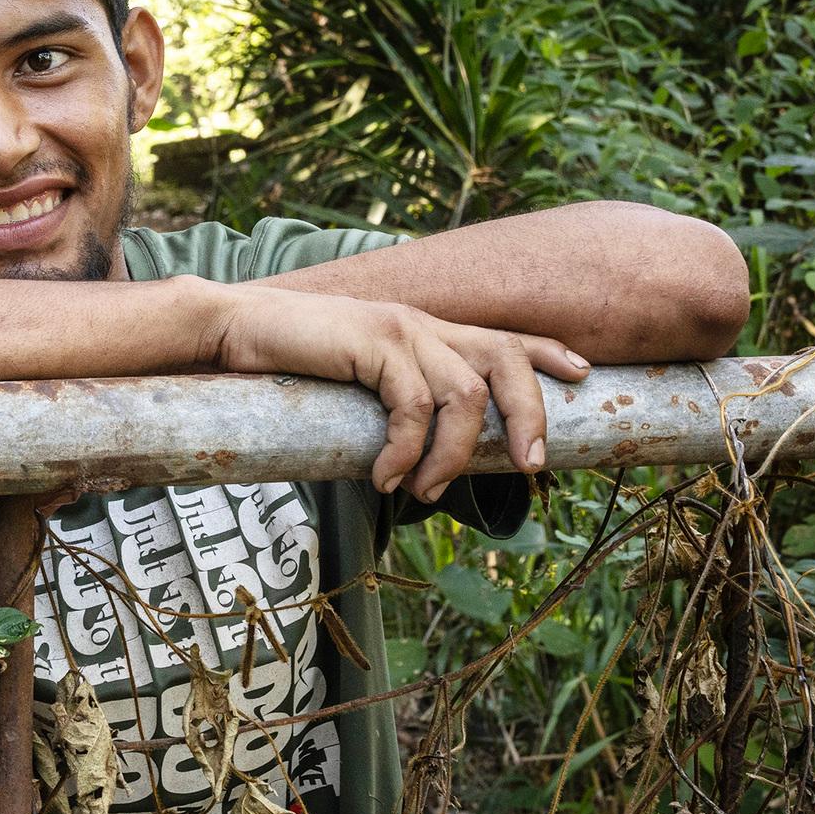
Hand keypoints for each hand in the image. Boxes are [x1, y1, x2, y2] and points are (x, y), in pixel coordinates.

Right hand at [207, 285, 590, 501]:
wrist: (232, 328)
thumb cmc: (287, 361)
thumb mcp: (354, 379)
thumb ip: (391, 398)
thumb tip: (417, 454)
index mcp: (423, 328)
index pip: (502, 335)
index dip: (547, 354)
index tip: (582, 375)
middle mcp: (422, 322)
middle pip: (506, 358)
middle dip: (530, 414)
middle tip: (530, 467)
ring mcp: (399, 328)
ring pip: (465, 394)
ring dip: (452, 455)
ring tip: (424, 491)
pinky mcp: (373, 342)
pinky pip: (413, 406)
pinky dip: (406, 452)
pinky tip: (385, 477)